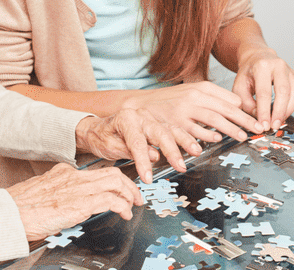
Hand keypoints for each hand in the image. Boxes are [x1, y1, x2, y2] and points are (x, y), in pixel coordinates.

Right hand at [8, 163, 141, 240]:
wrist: (9, 213)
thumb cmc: (19, 208)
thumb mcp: (42, 194)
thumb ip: (58, 195)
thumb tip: (67, 207)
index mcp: (64, 173)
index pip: (95, 171)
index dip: (112, 180)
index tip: (120, 189)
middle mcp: (73, 176)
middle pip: (111, 173)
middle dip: (128, 184)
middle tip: (136, 197)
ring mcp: (78, 188)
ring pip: (115, 182)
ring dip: (129, 194)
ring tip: (134, 205)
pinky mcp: (80, 203)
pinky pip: (111, 199)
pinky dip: (122, 206)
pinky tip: (124, 214)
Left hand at [75, 109, 201, 182]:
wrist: (98, 129)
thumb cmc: (102, 137)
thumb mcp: (110, 146)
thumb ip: (130, 150)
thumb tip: (153, 156)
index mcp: (126, 119)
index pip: (137, 142)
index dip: (143, 161)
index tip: (148, 177)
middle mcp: (141, 116)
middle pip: (159, 132)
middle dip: (171, 151)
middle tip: (180, 166)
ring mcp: (151, 118)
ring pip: (171, 129)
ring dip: (185, 141)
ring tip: (195, 151)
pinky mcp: (158, 123)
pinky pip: (173, 130)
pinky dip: (185, 138)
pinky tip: (195, 146)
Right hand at [121, 82, 260, 144]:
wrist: (140, 105)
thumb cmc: (169, 100)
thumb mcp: (192, 91)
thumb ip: (214, 96)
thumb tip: (237, 103)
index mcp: (200, 88)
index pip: (228, 99)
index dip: (244, 110)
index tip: (256, 119)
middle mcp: (193, 97)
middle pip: (224, 108)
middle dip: (243, 120)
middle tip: (256, 130)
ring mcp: (184, 110)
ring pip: (212, 119)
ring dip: (229, 129)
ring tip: (241, 136)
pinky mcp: (174, 123)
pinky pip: (194, 131)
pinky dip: (206, 136)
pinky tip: (216, 140)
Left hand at [231, 49, 293, 131]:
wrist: (257, 58)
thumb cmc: (248, 72)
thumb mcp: (239, 85)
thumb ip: (246, 102)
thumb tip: (258, 118)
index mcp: (262, 67)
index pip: (264, 92)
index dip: (264, 111)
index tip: (264, 125)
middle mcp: (279, 66)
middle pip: (284, 92)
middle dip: (279, 112)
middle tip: (274, 125)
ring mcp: (290, 70)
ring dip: (289, 109)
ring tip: (280, 120)